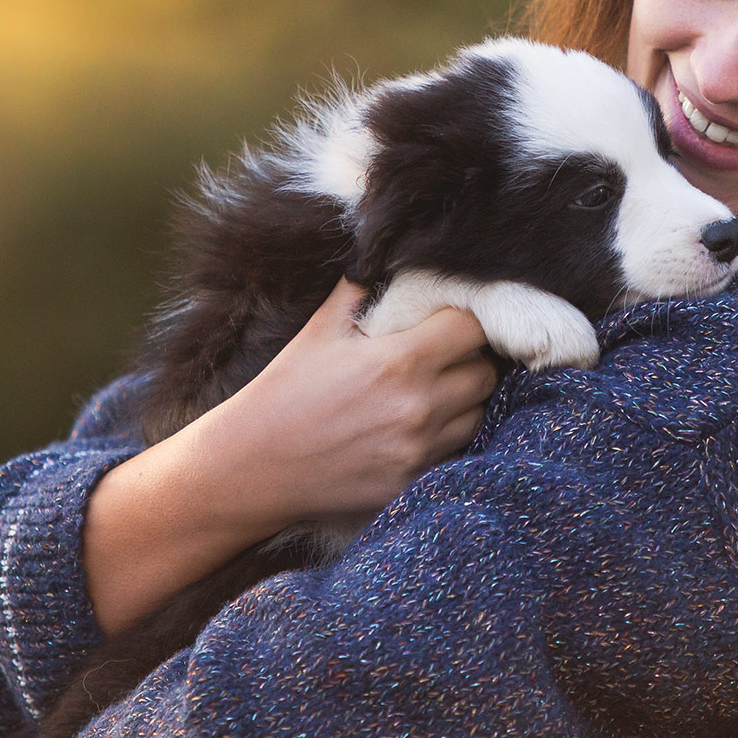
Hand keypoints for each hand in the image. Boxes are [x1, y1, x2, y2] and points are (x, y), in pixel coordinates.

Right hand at [83, 280, 495, 635]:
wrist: (252, 465)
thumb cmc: (285, 390)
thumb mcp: (321, 329)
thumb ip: (363, 288)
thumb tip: (387, 254)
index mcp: (399, 361)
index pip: (473, 328)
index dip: (469, 318)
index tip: (453, 319)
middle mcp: (418, 407)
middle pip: (485, 373)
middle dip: (471, 359)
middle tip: (445, 355)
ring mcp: (418, 451)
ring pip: (478, 414)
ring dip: (464, 400)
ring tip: (432, 391)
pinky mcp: (412, 483)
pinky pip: (457, 452)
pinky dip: (448, 436)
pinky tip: (419, 426)